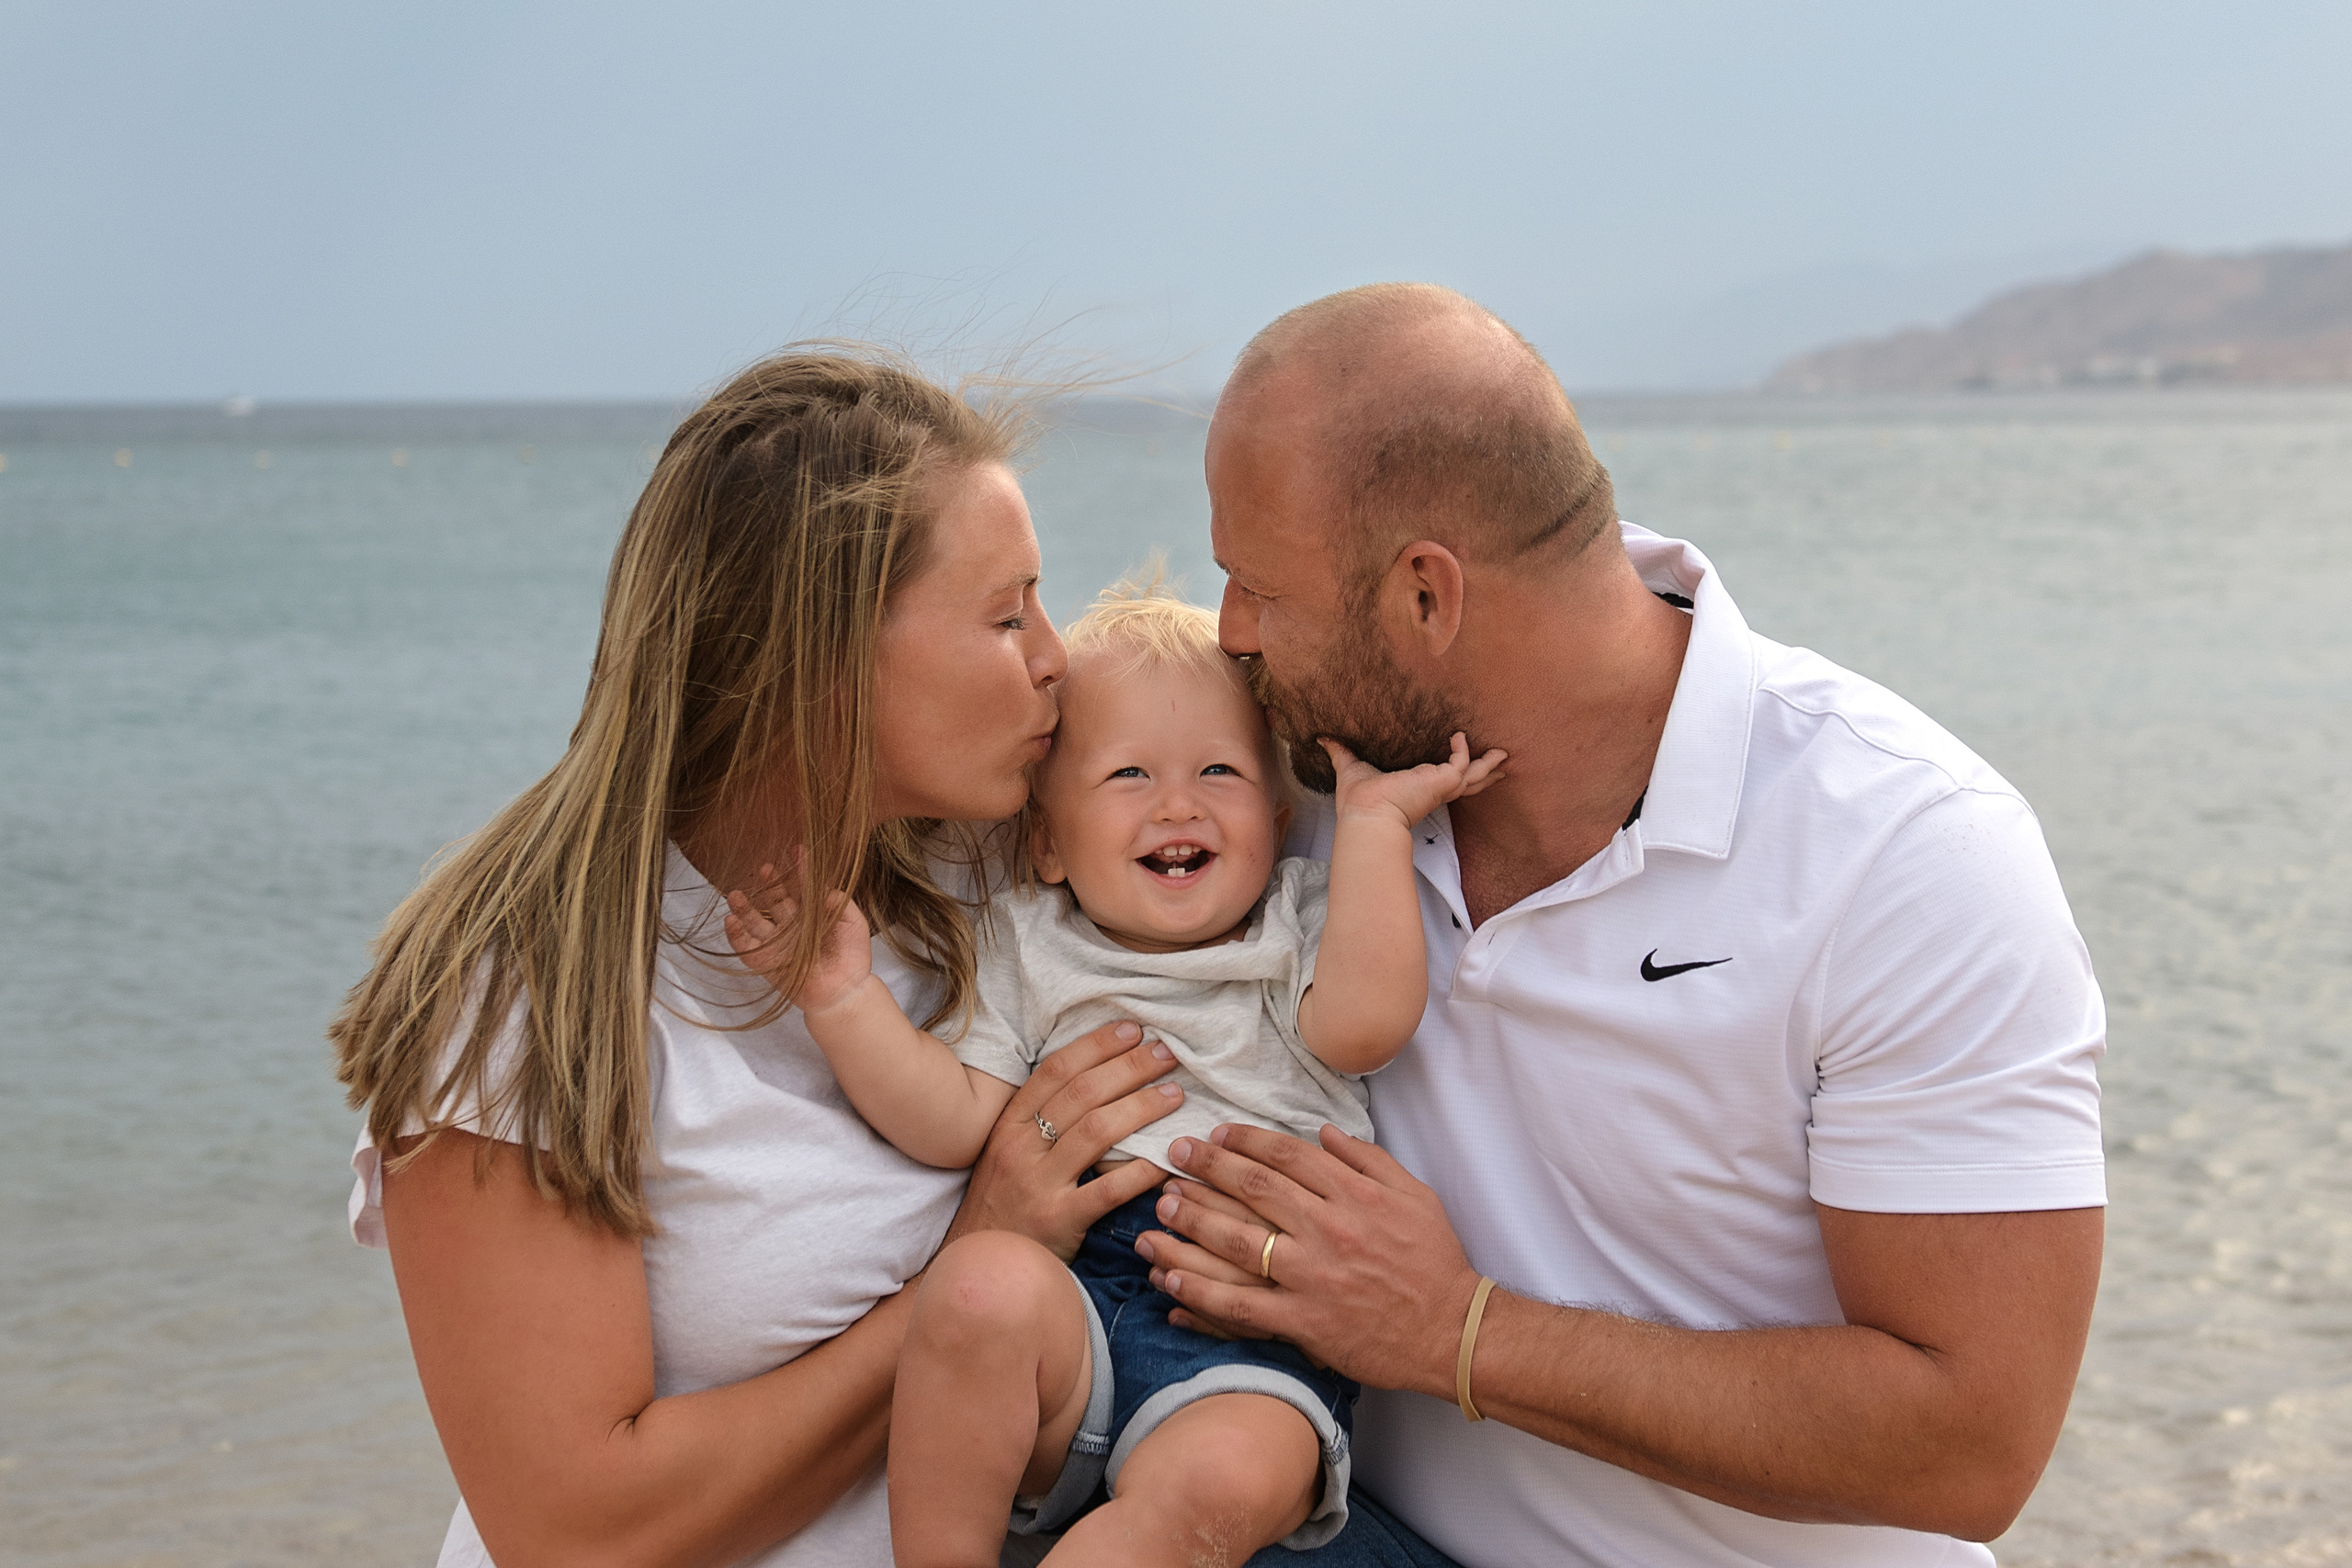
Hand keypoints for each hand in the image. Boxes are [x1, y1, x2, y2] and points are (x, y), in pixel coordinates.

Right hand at [723, 862, 873, 1013]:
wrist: (844, 990)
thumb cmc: (852, 957)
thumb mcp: (853, 922)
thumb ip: (839, 901)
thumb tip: (824, 888)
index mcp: (812, 916)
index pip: (801, 888)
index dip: (799, 870)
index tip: (796, 849)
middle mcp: (792, 927)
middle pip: (775, 901)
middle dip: (769, 884)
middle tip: (765, 868)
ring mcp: (777, 944)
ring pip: (755, 921)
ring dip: (744, 907)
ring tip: (735, 893)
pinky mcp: (765, 962)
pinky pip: (745, 946)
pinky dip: (735, 934)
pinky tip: (730, 919)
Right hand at [947, 1020, 1186, 1261]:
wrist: (977, 1267)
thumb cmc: (1000, 1205)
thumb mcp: (1005, 1154)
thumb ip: (1038, 1121)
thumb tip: (1093, 1081)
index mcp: (1008, 1125)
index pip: (1056, 1070)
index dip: (1097, 1045)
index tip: (1133, 1029)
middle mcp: (1019, 1147)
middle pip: (1083, 1093)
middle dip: (1130, 1067)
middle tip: (1166, 1053)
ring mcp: (1038, 1184)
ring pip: (1097, 1131)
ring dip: (1142, 1107)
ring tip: (1175, 1094)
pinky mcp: (1058, 1221)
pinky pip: (1109, 1189)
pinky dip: (1142, 1171)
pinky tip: (1168, 1159)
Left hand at [1137, 1122, 1482, 1396]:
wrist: (1452, 1332)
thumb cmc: (1437, 1262)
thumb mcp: (1414, 1195)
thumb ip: (1367, 1160)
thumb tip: (1324, 1132)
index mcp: (1355, 1195)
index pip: (1288, 1156)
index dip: (1246, 1140)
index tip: (1217, 1133)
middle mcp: (1329, 1229)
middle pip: (1255, 1189)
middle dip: (1209, 1166)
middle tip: (1175, 1153)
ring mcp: (1314, 1276)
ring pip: (1240, 1241)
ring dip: (1194, 1220)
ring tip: (1161, 1205)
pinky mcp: (1304, 1321)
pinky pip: (1241, 1304)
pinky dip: (1202, 1291)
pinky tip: (1171, 1276)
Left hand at [1325, 732, 1505, 831]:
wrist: (1366, 815)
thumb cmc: (1359, 800)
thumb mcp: (1350, 768)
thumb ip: (1340, 752)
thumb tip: (1321, 738)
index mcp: (1418, 789)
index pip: (1443, 780)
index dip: (1457, 771)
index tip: (1464, 761)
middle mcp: (1433, 790)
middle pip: (1468, 780)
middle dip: (1485, 771)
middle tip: (1501, 760)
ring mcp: (1440, 787)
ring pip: (1473, 775)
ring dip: (1488, 765)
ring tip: (1504, 754)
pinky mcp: (1441, 781)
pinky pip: (1460, 762)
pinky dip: (1463, 749)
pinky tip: (1459, 736)